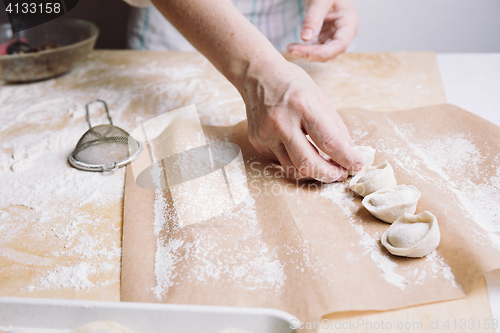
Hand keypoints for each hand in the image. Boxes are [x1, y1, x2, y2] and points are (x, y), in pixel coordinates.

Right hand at [241, 58, 362, 182]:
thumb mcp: (319, 96)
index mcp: (302, 105)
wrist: (256, 75)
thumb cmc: (291, 83)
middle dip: (328, 175)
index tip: (357, 165)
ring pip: (292, 168)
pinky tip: (300, 150)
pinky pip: (280, 160)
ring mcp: (266, 134)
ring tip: (324, 167)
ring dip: (312, 173)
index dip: (346, 157)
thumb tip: (349, 151)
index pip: (328, 141)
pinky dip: (294, 160)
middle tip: (340, 175)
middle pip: (307, 162)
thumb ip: (335, 125)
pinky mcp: (257, 142)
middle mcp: (281, 122)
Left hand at [287, 0, 358, 60]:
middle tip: (292, 50)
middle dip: (311, 53)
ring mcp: (335, 37)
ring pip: (322, 53)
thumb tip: (305, 38)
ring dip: (306, 53)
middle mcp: (344, 34)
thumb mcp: (321, 1)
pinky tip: (293, 47)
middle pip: (330, 52)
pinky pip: (316, 49)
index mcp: (349, 23)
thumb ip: (313, 18)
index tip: (308, 54)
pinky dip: (305, 49)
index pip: (340, 45)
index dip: (324, 52)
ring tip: (290, 48)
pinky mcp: (326, 38)